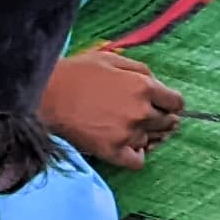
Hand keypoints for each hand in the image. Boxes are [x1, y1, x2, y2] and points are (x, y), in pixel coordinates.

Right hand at [45, 46, 182, 168]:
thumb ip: (139, 68)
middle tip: (142, 116)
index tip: (160, 104)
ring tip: (129, 128)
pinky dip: (136, 155)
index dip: (169, 103)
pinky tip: (127, 146)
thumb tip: (156, 82)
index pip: (177, 103)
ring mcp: (128, 133)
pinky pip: (138, 161)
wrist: (43, 95)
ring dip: (145, 135)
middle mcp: (141, 112)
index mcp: (143, 86)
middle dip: (160, 118)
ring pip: (153, 141)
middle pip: (168, 123)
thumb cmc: (74, 74)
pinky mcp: (112, 150)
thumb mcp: (108, 58)